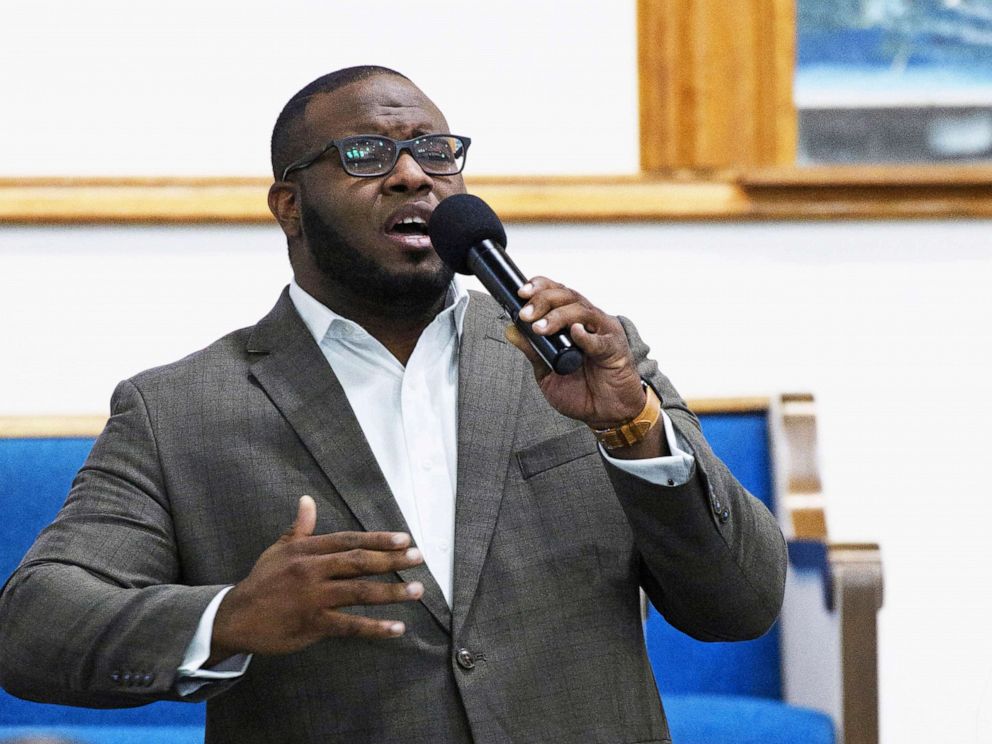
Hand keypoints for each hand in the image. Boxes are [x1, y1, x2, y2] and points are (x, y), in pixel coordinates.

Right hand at [209, 496, 423, 661]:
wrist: (235, 617)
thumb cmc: (262, 581)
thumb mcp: (278, 550)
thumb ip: (299, 528)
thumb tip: (307, 500)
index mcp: (307, 550)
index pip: (349, 540)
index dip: (378, 539)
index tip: (403, 539)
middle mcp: (312, 570)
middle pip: (359, 562)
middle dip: (391, 560)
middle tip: (418, 558)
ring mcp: (313, 597)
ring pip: (359, 592)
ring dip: (391, 591)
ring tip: (417, 590)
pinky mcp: (313, 624)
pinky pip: (350, 625)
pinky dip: (376, 627)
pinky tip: (398, 627)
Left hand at [505, 276, 646, 426]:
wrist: (605, 413)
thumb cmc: (582, 391)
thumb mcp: (547, 371)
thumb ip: (532, 350)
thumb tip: (511, 330)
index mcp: (573, 321)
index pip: (557, 292)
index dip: (540, 287)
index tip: (521, 293)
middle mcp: (588, 321)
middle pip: (568, 296)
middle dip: (543, 300)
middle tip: (526, 315)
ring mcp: (603, 333)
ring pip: (582, 311)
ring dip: (559, 316)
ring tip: (540, 328)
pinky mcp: (615, 350)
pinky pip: (600, 339)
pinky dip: (587, 336)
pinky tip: (576, 334)